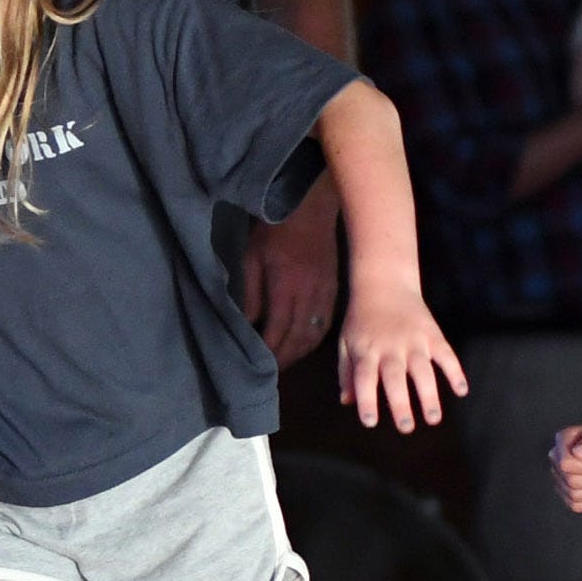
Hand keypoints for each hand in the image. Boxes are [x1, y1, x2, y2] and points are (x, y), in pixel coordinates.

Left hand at [240, 206, 340, 364]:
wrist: (310, 207)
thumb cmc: (275, 230)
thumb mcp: (251, 257)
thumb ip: (250, 293)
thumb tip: (248, 325)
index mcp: (286, 286)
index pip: (278, 329)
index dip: (269, 350)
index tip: (258, 363)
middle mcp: (309, 295)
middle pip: (298, 338)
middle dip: (284, 358)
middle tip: (271, 372)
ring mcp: (325, 294)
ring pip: (314, 334)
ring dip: (300, 353)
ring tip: (286, 364)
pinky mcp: (334, 291)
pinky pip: (325, 324)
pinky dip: (314, 340)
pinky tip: (304, 346)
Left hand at [335, 282, 467, 432]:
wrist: (384, 283)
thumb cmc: (362, 319)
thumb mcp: (347, 343)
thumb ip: (347, 373)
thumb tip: (348, 402)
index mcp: (366, 351)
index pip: (364, 379)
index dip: (366, 400)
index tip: (370, 422)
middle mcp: (390, 347)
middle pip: (395, 378)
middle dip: (401, 404)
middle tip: (406, 427)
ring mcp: (413, 340)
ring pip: (423, 370)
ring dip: (429, 395)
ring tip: (433, 419)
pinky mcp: (432, 334)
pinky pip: (446, 354)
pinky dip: (455, 371)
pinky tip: (461, 390)